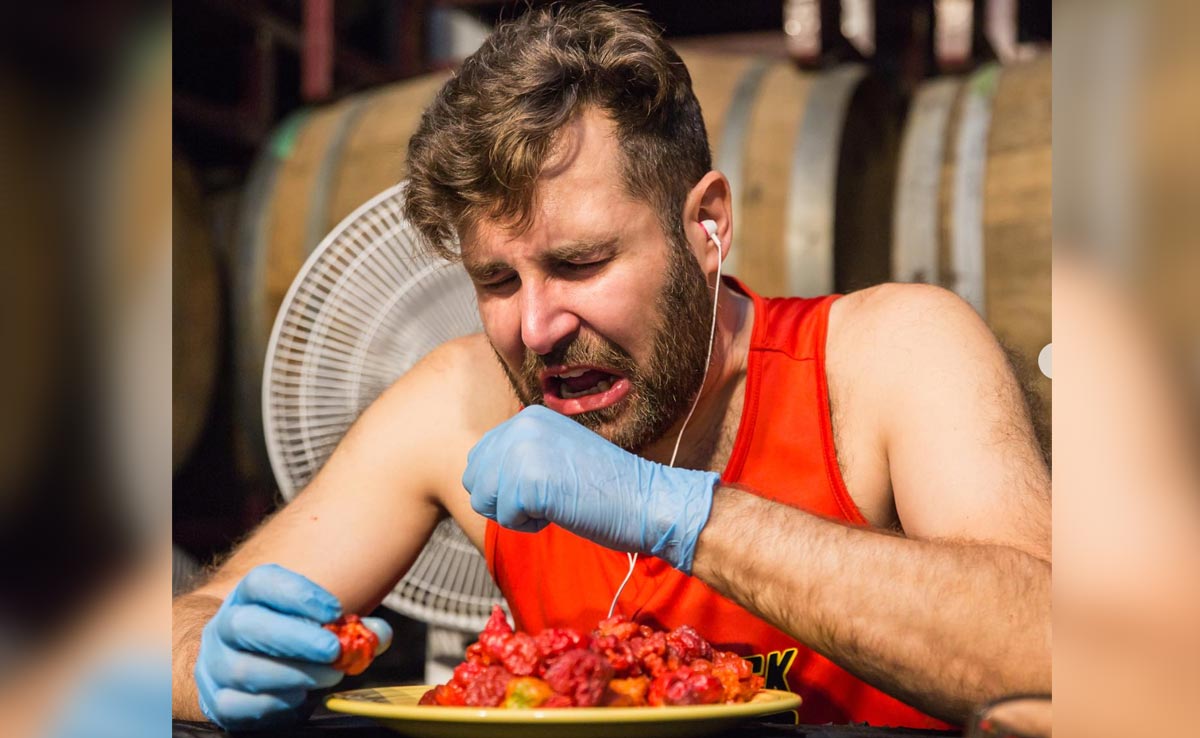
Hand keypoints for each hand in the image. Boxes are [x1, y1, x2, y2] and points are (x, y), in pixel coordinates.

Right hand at [194, 564, 391, 729]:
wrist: (245, 665)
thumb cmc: (291, 639)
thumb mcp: (320, 625)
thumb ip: (353, 628)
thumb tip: (378, 635)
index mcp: (250, 596)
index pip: (262, 583)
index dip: (298, 594)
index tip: (335, 610)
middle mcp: (225, 626)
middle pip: (247, 625)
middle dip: (295, 637)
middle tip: (334, 650)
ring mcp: (215, 664)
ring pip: (244, 669)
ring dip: (294, 674)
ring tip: (329, 675)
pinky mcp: (216, 699)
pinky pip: (238, 704)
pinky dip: (274, 703)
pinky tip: (300, 697)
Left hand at [463, 405, 718, 572]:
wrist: (645, 499)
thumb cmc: (606, 486)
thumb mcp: (555, 454)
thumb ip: (521, 456)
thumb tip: (480, 477)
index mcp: (529, 417)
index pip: (481, 458)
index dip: (504, 486)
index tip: (542, 488)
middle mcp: (522, 425)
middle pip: (475, 478)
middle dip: (502, 500)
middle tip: (544, 500)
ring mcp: (525, 451)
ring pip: (484, 499)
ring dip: (514, 514)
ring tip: (552, 505)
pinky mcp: (530, 481)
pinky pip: (504, 517)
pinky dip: (528, 526)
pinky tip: (558, 514)